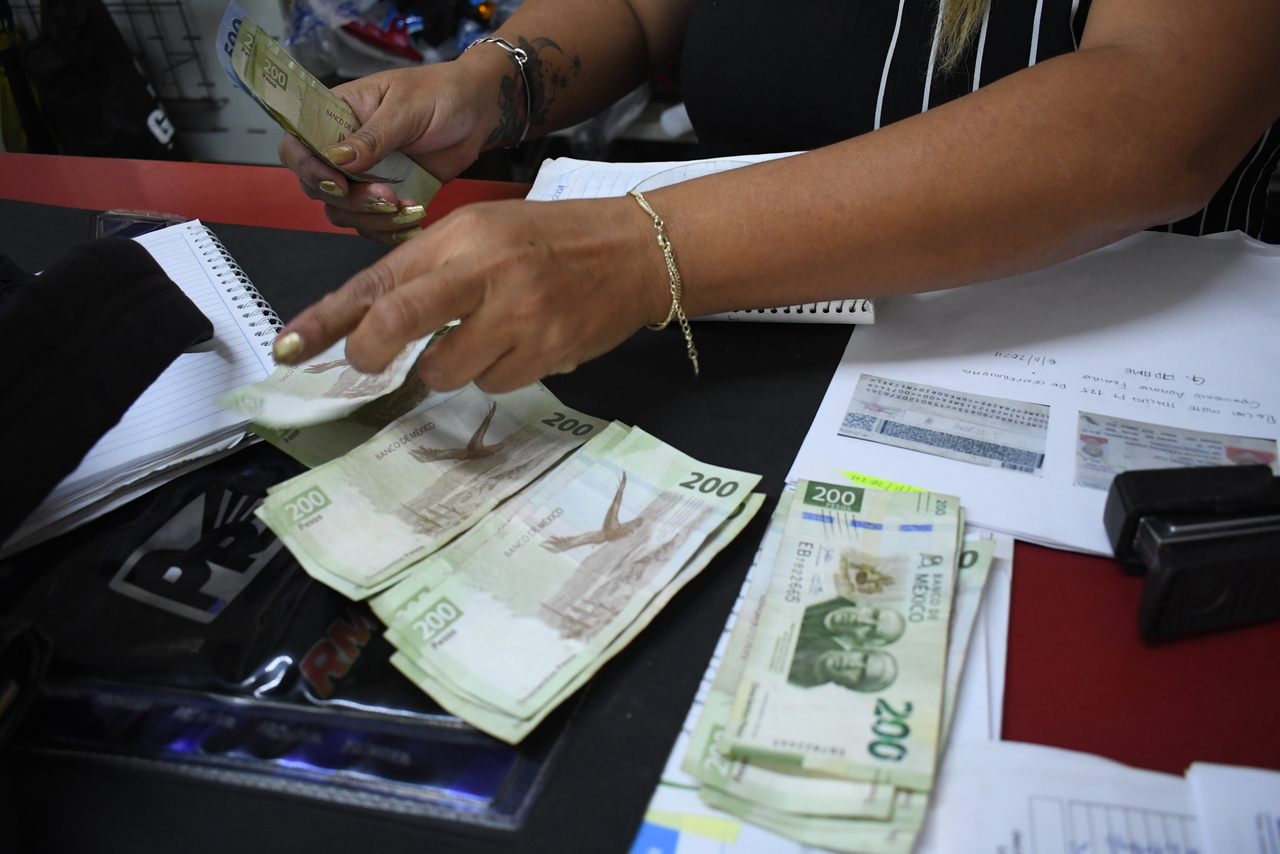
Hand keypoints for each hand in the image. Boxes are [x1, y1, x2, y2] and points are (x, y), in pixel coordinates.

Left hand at [272, 197, 671, 391]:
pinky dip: (497, 373)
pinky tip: (522, 343)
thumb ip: (424, 270)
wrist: (633, 252)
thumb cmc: (550, 242)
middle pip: (399, 322)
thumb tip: (364, 323)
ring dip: (452, 365)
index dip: (326, 320)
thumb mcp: (481, 234)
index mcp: (460, 236)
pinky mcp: (547, 351)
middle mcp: (485, 272)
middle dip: (372, 352)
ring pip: (447, 371)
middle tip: (370, 362)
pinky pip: (494, 385)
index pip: (377, 280)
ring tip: (486, 335)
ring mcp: (519, 315)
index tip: (289, 348)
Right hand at [279, 55, 503, 243]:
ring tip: (405, 207)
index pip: (297, 144)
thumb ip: (372, 137)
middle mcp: (344, 148)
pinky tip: (412, 220)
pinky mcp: (387, 196)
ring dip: (370, 219)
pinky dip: (389, 230)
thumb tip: (337, 158)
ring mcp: (364, 175)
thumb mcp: (406, 108)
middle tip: (385, 197)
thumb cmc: (441, 94)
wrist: (478, 113)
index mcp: (337, 114)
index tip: (337, 182)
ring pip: (343, 211)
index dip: (307, 168)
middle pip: (317, 187)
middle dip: (349, 201)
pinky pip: (372, 224)